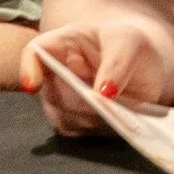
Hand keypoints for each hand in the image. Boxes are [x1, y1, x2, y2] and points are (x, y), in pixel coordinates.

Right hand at [20, 17, 173, 135]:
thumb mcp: (129, 43)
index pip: (34, 53)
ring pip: (63, 116)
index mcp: (63, 43)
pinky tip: (117, 120)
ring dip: (90, 118)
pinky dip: (97, 128)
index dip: (29, 70)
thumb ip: (118, 62)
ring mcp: (62, 98)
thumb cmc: (130, 44)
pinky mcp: (74, 119)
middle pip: (51, 93)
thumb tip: (103, 93)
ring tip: (118, 110)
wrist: (145, 64)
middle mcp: (56, 72)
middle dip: (78, 102)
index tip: (34, 86)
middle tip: (107, 100)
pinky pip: (77, 130)